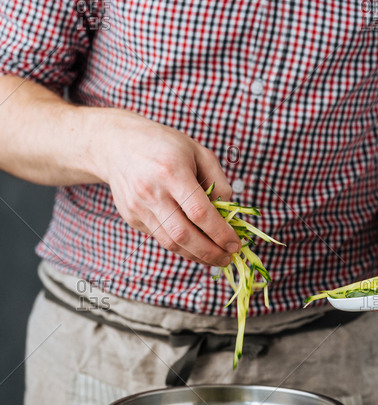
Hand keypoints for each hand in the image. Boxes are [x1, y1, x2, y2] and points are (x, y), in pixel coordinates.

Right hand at [95, 110, 240, 265]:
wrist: (117, 145)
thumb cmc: (164, 146)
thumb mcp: (198, 152)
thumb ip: (218, 182)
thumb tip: (228, 215)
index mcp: (172, 171)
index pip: (199, 212)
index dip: (220, 233)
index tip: (235, 244)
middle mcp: (152, 192)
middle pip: (183, 235)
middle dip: (209, 253)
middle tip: (227, 259)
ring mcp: (138, 207)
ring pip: (170, 242)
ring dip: (196, 255)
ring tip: (214, 258)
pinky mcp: (132, 217)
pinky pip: (160, 237)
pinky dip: (180, 245)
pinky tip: (194, 244)